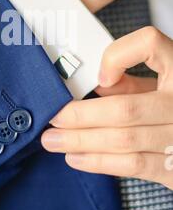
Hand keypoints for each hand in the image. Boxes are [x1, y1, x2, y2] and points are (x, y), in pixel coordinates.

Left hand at [41, 27, 172, 189]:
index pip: (150, 44)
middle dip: (80, 115)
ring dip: (81, 141)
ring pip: (124, 140)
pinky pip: (133, 166)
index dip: (118, 56)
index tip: (98, 76)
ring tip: (53, 140)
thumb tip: (92, 85)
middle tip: (52, 117)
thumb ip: (128, 82)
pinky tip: (75, 158)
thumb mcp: (157, 85)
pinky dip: (99, 162)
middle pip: (124, 109)